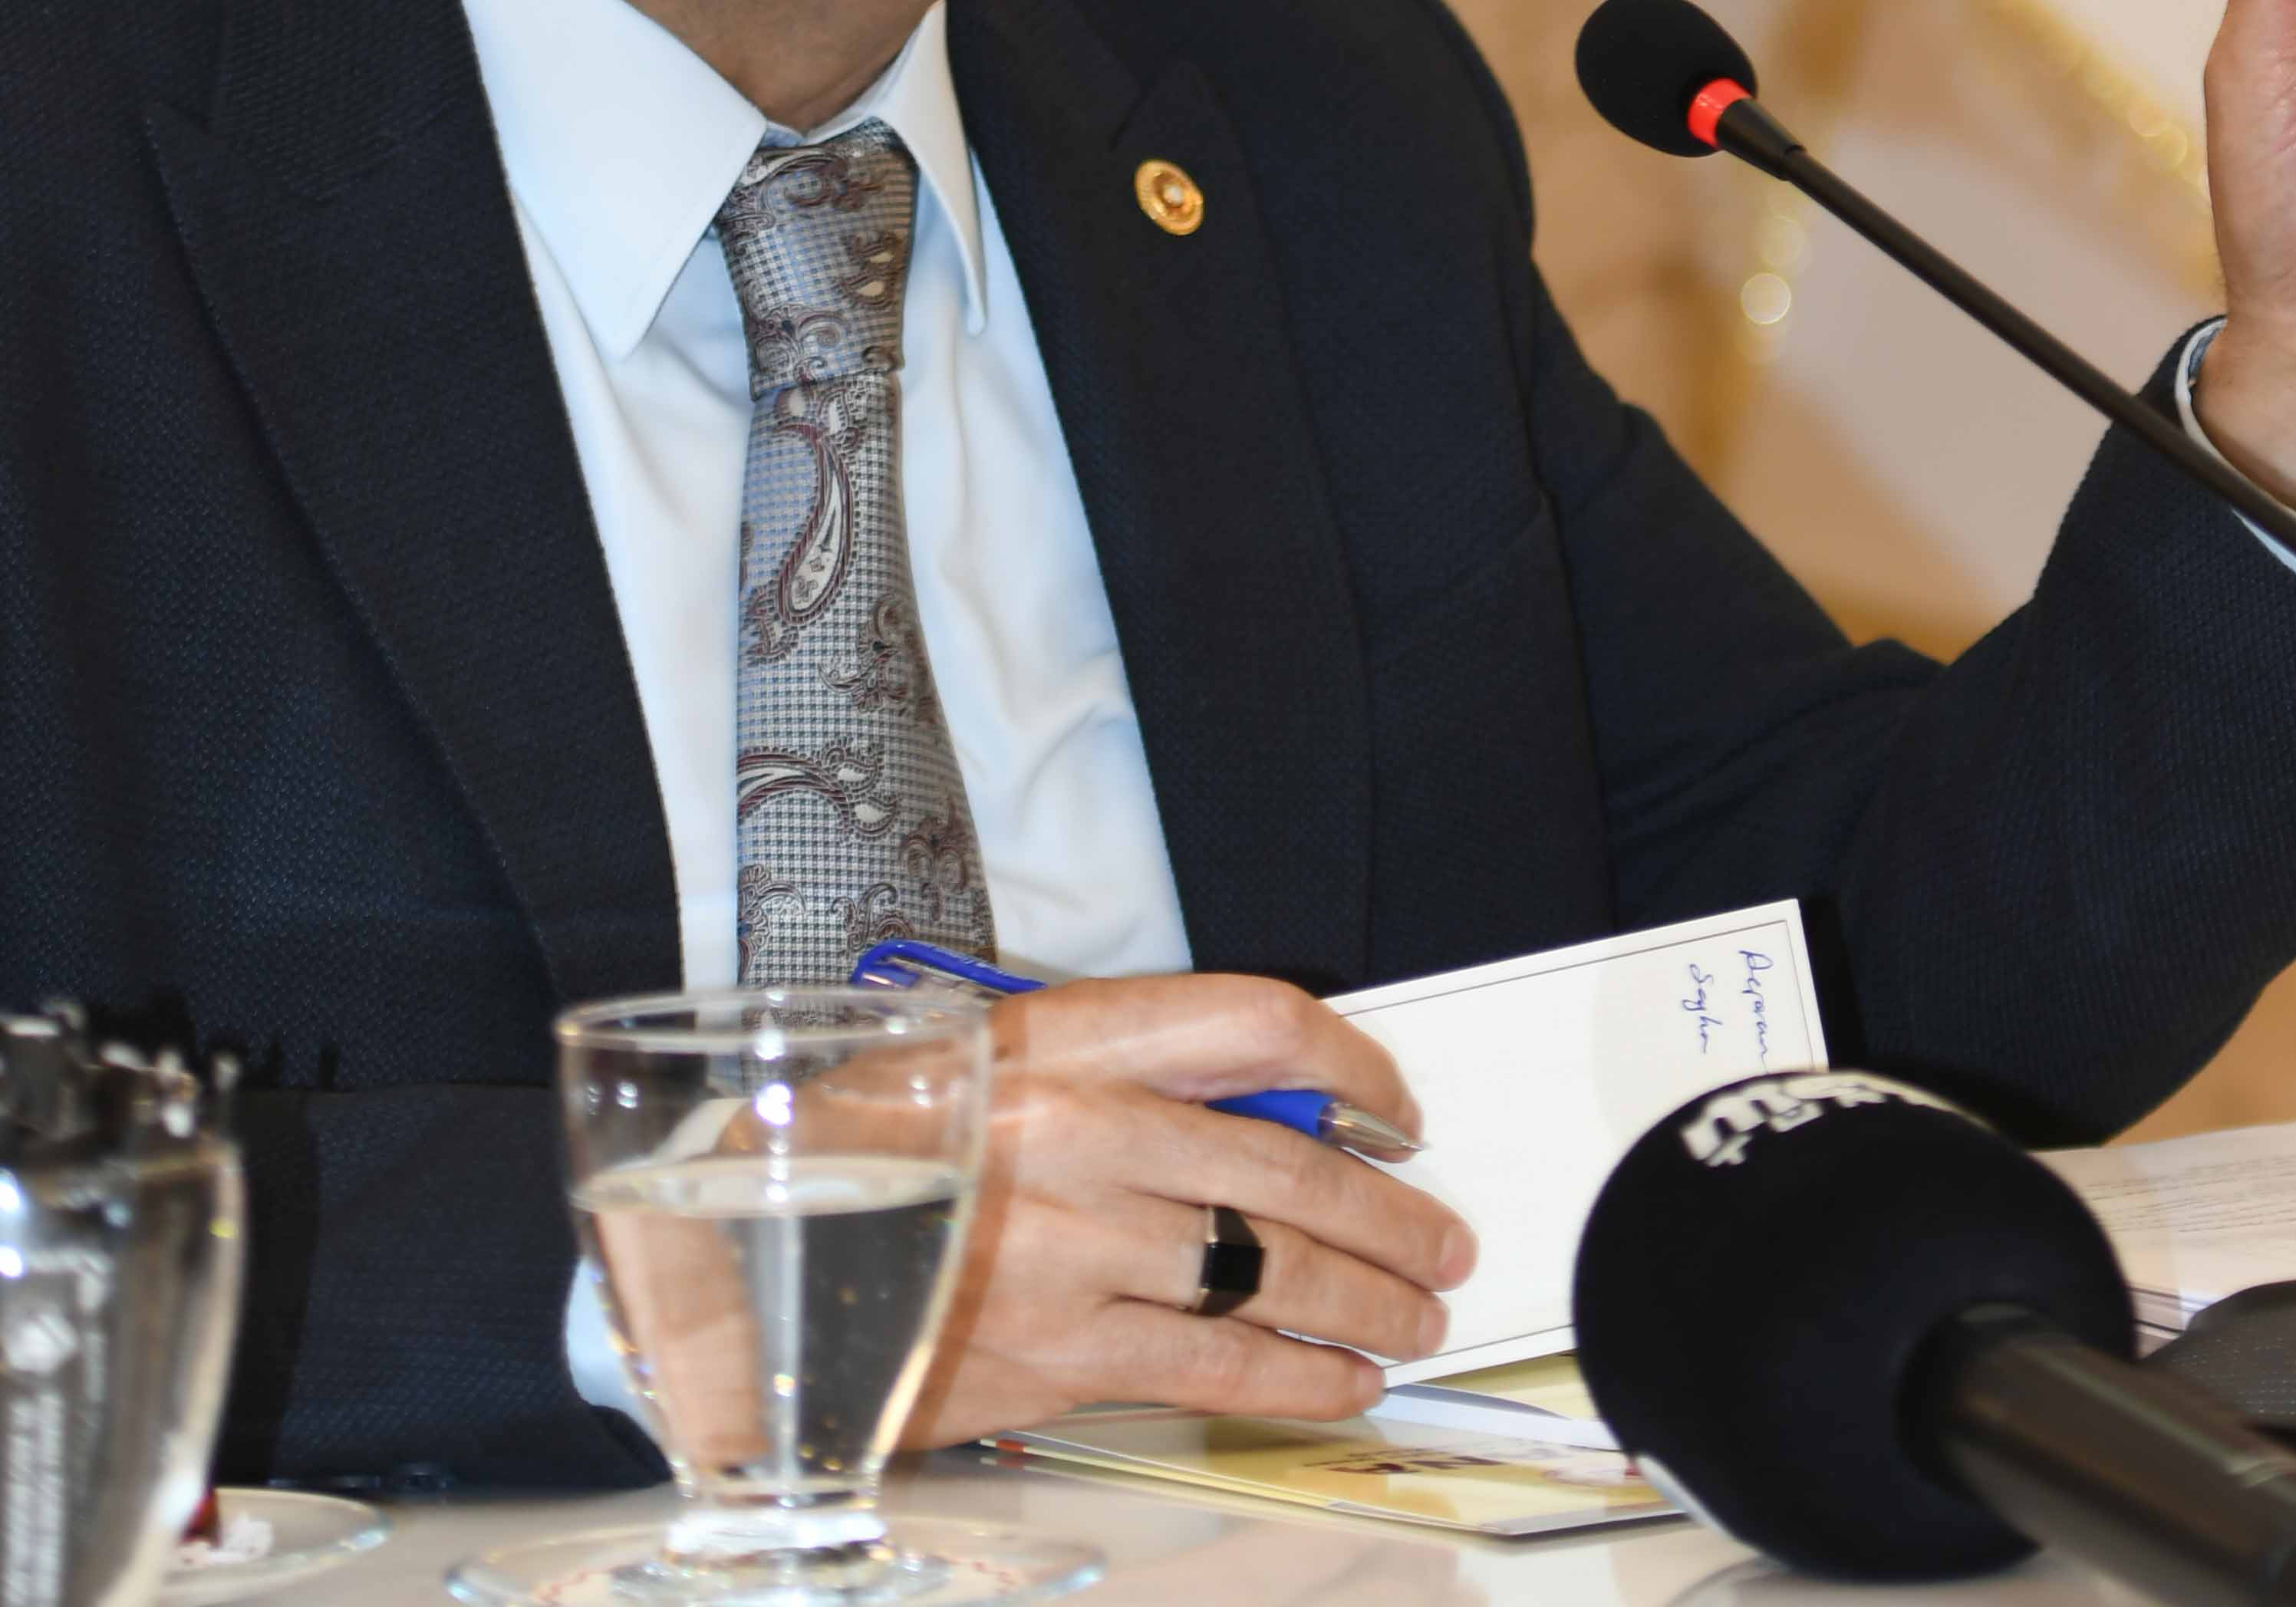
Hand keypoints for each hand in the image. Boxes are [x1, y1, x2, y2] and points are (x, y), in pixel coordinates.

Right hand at [885, 972, 1474, 1443]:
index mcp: (1066, 1040)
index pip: (1255, 1024)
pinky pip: (1217, 1364)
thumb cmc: (864, 1151)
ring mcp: (1078, 1248)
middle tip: (1438, 1237)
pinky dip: (1298, 1376)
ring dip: (1364, 1299)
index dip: (1350, 1062)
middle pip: (1287, 1166)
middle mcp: (1086, 1134)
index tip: (1392, 1104)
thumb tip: (1254, 1116)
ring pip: (1271, 1270)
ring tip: (1414, 1314)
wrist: (747, 1261)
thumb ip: (1116, 1076)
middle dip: (1386, 1210)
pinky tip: (1343, 1381)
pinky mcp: (1063, 1352)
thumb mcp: (989, 1063)